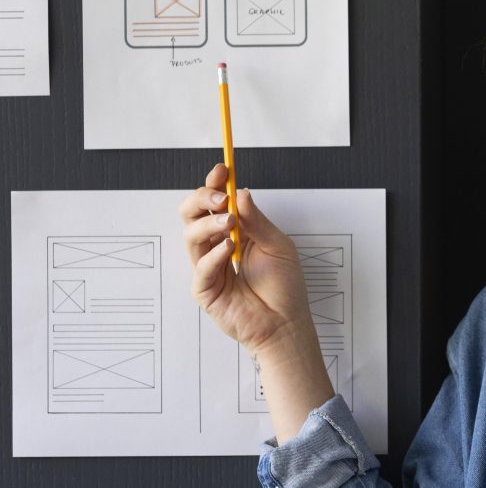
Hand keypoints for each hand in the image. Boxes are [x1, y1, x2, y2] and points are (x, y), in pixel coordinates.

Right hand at [178, 163, 313, 355]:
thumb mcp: (278, 245)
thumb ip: (257, 221)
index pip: (215, 204)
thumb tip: (242, 193)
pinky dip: (213, 255)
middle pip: (193, 214)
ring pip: (191, 235)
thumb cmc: (284, 286)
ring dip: (209, 224)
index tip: (222, 170)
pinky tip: (229, 250)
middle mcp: (217, 246)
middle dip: (203, 199)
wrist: (286, 323)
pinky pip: (200, 267)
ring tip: (230, 224)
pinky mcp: (205, 289)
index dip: (215, 184)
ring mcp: (208, 267)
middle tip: (222, 198)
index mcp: (235, 232)